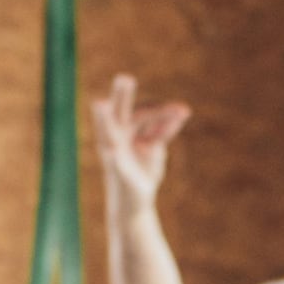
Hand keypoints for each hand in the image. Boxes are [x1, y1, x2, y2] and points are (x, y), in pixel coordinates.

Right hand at [87, 73, 188, 210]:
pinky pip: (115, 164)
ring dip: (104, 120)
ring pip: (109, 134)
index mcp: (125, 129)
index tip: (184, 112)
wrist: (134, 204)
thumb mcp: (155, 147)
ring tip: (99, 104)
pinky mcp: (118, 173)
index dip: (162, 111)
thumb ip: (163, 129)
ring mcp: (114, 154)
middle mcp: (116, 137)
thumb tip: (181, 112)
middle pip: (119, 112)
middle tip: (125, 78)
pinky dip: (114, 157)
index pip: (144, 112)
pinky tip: (112, 151)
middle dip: (122, 96)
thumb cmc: (142, 171)